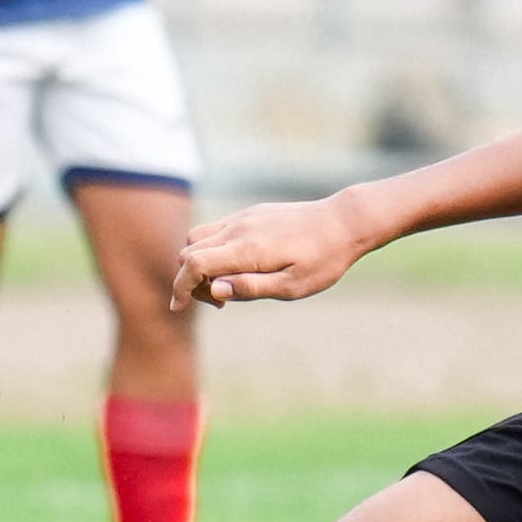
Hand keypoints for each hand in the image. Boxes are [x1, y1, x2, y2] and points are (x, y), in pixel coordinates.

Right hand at [170, 195, 369, 308]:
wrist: (344, 222)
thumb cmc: (323, 260)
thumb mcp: (293, 286)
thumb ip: (251, 288)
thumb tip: (214, 289)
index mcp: (247, 249)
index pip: (194, 263)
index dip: (180, 286)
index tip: (177, 307)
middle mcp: (239, 228)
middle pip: (189, 250)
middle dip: (190, 278)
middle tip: (220, 301)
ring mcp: (243, 217)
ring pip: (199, 237)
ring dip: (199, 262)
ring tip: (227, 284)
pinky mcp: (251, 214)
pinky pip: (216, 229)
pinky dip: (213, 249)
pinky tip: (239, 267)